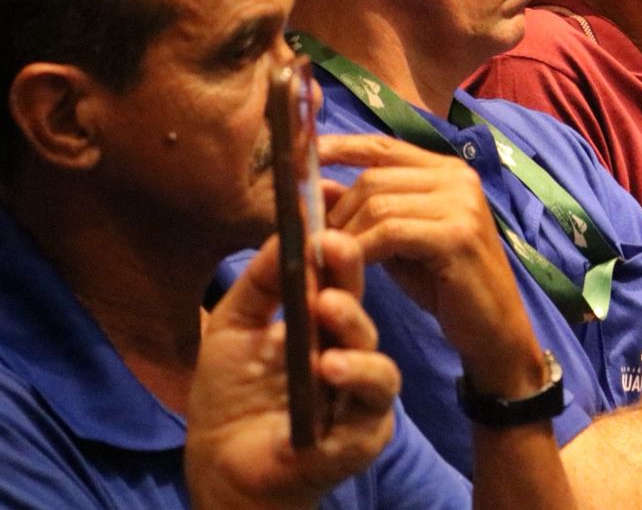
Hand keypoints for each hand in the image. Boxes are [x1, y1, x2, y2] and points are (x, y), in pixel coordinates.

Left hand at [186, 232, 398, 509]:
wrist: (222, 466)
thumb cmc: (230, 399)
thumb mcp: (235, 328)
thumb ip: (259, 283)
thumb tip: (286, 230)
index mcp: (323, 327)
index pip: (339, 280)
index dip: (335, 250)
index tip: (321, 219)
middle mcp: (349, 353)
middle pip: (360, 309)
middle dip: (348, 276)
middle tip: (332, 247)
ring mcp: (360, 395)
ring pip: (374, 356)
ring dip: (351, 330)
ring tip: (327, 311)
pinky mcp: (365, 433)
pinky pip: (371, 403)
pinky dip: (353, 381)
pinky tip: (327, 370)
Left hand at [318, 134, 547, 395]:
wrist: (493, 327)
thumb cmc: (446, 285)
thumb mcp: (406, 241)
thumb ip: (374, 214)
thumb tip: (320, 190)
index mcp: (447, 171)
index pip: (384, 146)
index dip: (340, 147)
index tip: (301, 154)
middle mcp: (457, 177)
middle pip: (373, 178)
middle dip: (335, 210)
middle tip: (312, 242)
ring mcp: (461, 204)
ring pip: (377, 204)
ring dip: (344, 234)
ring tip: (326, 260)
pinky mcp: (456, 235)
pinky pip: (390, 233)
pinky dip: (361, 250)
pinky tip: (350, 269)